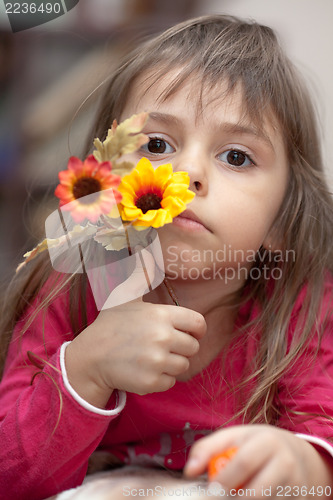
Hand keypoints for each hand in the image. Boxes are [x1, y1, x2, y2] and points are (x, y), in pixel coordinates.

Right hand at [65, 248, 205, 406]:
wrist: (91, 357)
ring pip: (184, 365)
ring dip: (172, 363)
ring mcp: (157, 361)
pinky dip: (161, 379)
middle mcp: (162, 338)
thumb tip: (147, 251)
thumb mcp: (125, 296)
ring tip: (152, 357)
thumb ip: (141, 275)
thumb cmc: (111, 324)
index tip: (187, 332)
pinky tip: (145, 369)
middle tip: (162, 345)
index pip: (198, 323)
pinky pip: (170, 382)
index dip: (195, 329)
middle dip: (181, 347)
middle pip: (193, 346)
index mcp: (161, 315)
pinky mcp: (151, 382)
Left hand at [184, 424, 332, 498]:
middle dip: (234, 499)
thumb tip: (189, 471)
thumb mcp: (235, 437)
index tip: (210, 490)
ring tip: (237, 493)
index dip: (224, 480)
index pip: (243, 463)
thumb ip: (208, 448)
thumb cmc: (256, 445)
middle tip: (219, 498)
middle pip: (255, 493)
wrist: (301, 456)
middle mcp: (285, 463)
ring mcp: (296, 485)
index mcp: (267, 441)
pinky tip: (253, 496)